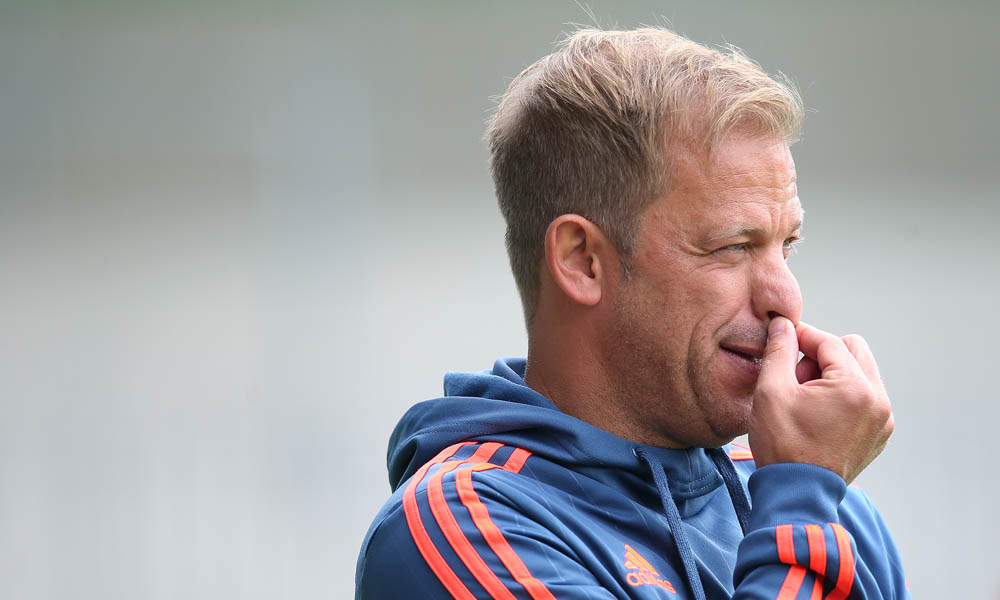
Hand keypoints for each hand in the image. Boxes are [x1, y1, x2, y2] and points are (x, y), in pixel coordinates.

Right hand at [748, 317, 893, 483]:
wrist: (797, 493)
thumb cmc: (782, 445)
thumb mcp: (771, 391)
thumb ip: (779, 350)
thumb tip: (783, 324)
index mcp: (855, 387)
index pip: (829, 342)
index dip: (801, 335)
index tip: (781, 337)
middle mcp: (878, 400)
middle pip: (853, 350)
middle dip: (821, 356)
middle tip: (795, 377)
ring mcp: (882, 419)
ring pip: (860, 373)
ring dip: (832, 375)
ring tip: (805, 399)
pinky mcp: (879, 434)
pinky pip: (864, 397)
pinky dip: (842, 396)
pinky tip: (818, 414)